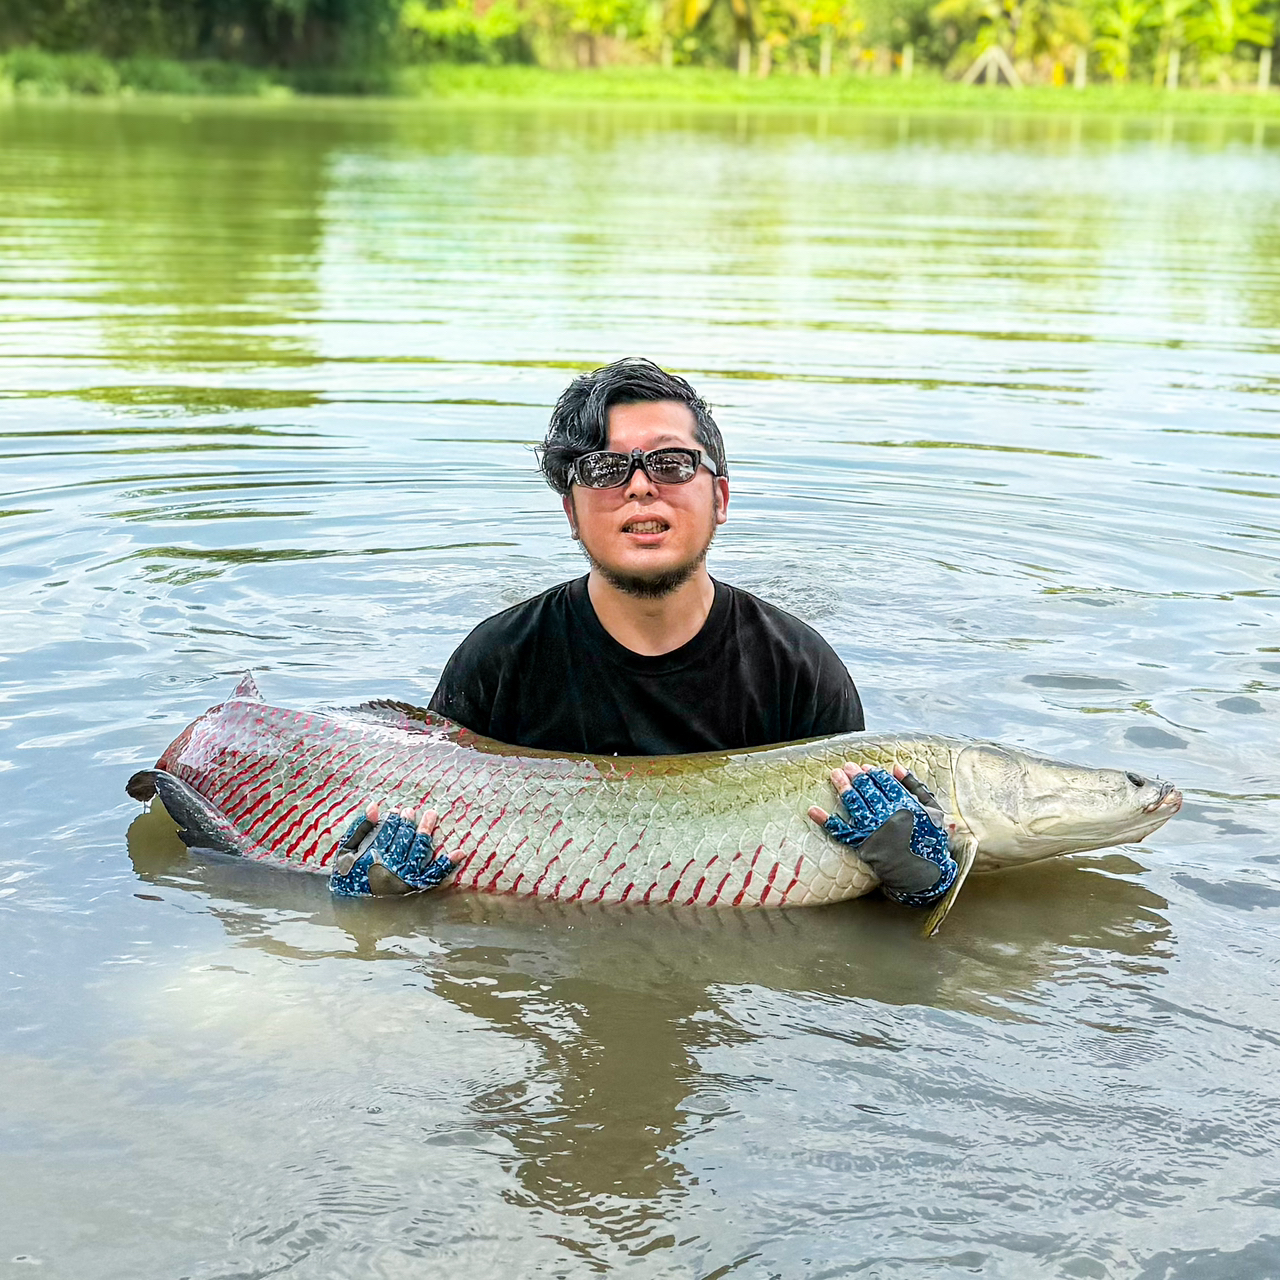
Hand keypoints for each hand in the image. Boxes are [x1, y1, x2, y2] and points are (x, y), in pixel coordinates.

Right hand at [330, 800, 453, 897]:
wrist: (352, 912)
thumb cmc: (346, 879)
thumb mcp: (345, 853)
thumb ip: (359, 828)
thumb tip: (374, 806)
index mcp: (371, 858)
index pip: (387, 832)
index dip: (393, 820)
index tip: (396, 811)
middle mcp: (390, 868)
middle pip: (404, 839)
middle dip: (408, 823)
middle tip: (411, 811)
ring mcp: (405, 879)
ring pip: (420, 850)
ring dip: (426, 831)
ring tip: (430, 815)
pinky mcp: (414, 889)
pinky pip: (433, 876)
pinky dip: (446, 864)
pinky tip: (459, 852)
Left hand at [808, 763, 957, 907]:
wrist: (924, 875)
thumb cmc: (931, 840)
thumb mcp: (933, 811)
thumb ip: (916, 787)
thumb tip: (897, 767)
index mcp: (906, 806)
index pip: (885, 783)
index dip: (874, 774)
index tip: (865, 769)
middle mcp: (889, 817)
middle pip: (868, 790)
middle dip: (856, 777)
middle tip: (847, 767)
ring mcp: (874, 832)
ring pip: (854, 805)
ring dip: (842, 788)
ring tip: (835, 775)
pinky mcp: (863, 846)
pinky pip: (841, 832)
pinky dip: (826, 821)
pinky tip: (813, 810)